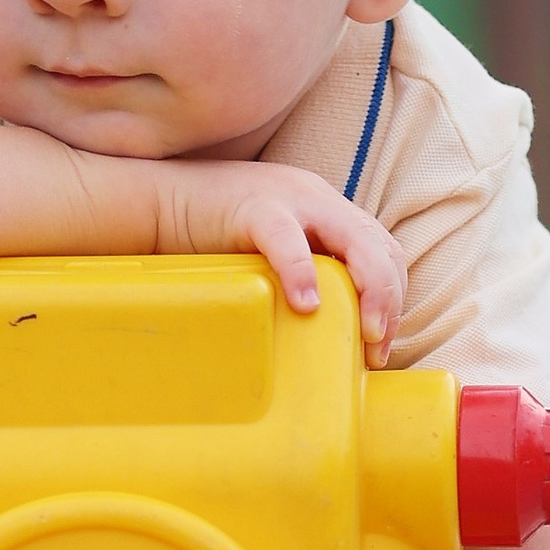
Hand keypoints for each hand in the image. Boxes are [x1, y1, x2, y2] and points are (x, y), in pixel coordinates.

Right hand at [146, 159, 405, 360]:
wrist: (155, 203)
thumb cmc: (209, 242)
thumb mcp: (270, 258)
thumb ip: (302, 277)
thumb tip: (323, 338)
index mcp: (328, 212)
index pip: (384, 252)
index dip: (393, 298)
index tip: (379, 345)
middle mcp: (319, 200)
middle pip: (381, 248)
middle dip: (390, 302)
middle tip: (375, 349)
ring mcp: (291, 200)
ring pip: (357, 242)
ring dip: (370, 291)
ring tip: (364, 332)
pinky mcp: (254, 208)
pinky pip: (288, 240)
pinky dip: (303, 273)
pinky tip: (307, 305)